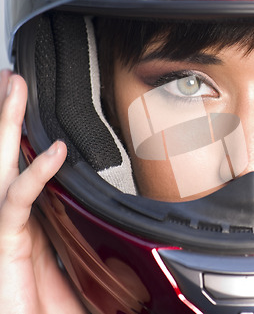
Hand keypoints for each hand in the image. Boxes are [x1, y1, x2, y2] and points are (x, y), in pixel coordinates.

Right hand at [0, 70, 84, 313]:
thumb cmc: (52, 304)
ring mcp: (6, 228)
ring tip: (13, 87)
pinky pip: (16, 202)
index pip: (23, 166)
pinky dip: (35, 174)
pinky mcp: (5, 243)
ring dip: (6, 126)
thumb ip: (95, 240)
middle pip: (5, 156)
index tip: (34, 105)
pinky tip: (56, 151)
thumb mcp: (81, 265)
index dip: (23, 136)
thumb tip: (125, 228)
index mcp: (31, 219)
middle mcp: (14, 217)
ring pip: (1, 167)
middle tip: (12, 79)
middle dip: (6, 116)